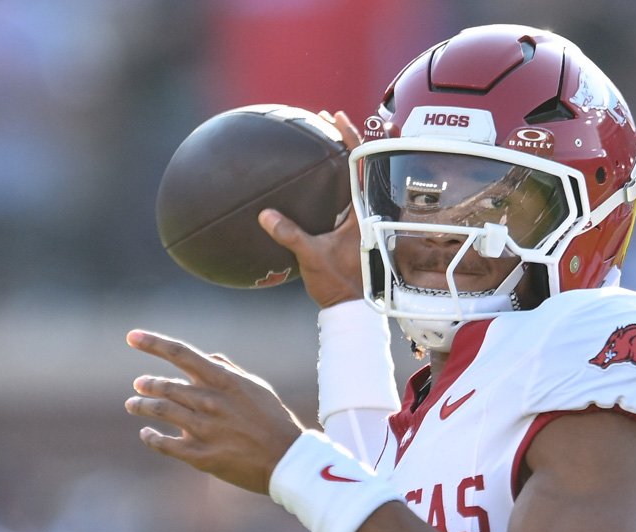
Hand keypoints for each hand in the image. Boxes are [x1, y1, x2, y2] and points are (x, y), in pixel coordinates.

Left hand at [124, 329, 303, 494]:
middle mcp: (209, 401)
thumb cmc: (273, 420)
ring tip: (133, 405)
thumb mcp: (256, 387)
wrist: (285, 459)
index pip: (180, 354)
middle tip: (138, 384)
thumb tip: (208, 357)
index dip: (153, 343)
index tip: (132, 337)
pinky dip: (150, 437)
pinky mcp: (199, 455)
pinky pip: (164, 443)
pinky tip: (146, 433)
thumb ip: (229, 371)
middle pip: (164, 385)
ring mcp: (202, 428)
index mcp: (223, 380)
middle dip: (147, 384)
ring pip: (159, 411)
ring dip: (141, 406)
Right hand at [260, 110, 364, 308]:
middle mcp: (370, 211)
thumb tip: (265, 215)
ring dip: (354, 157)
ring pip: (364, 180)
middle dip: (357, 138)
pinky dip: (344, 181)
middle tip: (337, 118)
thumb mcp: (312, 258)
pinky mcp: (359, 231)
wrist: (352, 309)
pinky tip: (325, 179)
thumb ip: (291, 235)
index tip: (338, 117)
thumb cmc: (339, 284)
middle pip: (369, 165)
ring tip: (335, 138)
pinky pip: (354, 198)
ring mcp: (366, 220)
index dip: (351, 137)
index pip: (361, 165)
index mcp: (364, 211)